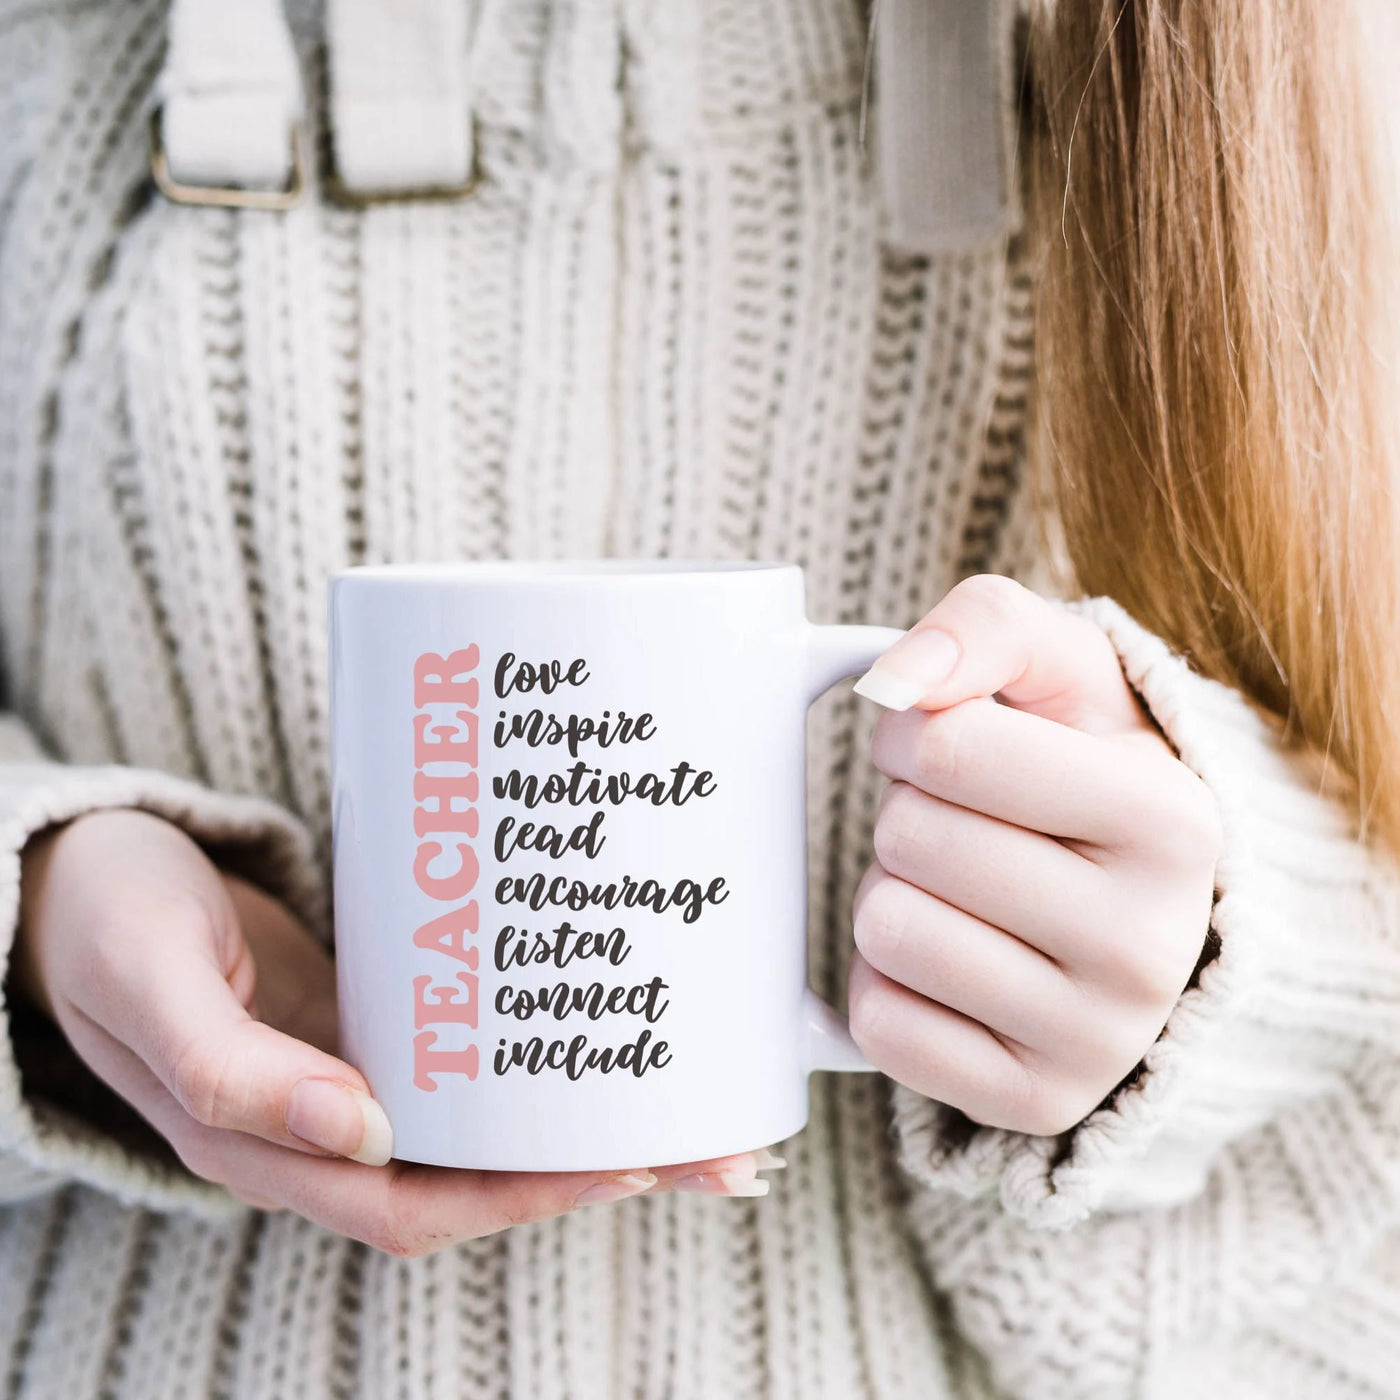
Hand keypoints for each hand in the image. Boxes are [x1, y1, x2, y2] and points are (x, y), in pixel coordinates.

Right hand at [14, 809, 774, 1253]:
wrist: (72, 876)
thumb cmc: (102, 920)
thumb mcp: (151, 981)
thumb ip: (232, 1067)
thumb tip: (359, 1132)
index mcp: (260, 1142)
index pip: (413, 1203)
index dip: (522, 1197)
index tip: (628, 1163)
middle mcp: (318, 1127)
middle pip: (474, 1179)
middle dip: (591, 1169)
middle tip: (715, 1145)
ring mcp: (346, 1076)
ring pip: (478, 1127)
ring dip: (579, 1121)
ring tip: (691, 1095)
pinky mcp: (366, 1021)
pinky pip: (460, 1063)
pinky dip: (529, 1066)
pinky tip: (593, 1036)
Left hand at [848, 576, 1221, 1136]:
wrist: (1135, 912)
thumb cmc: (1081, 773)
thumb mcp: (1063, 673)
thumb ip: (983, 627)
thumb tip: (891, 681)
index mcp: (1171, 819)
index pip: (946, 743)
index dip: (914, 732)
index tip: (950, 746)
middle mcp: (1150, 943)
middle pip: (908, 837)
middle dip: (907, 814)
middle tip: (964, 826)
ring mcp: (1098, 1040)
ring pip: (886, 929)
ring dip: (895, 893)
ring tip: (962, 892)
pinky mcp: (1034, 1102)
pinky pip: (879, 1023)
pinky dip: (887, 980)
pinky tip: (952, 964)